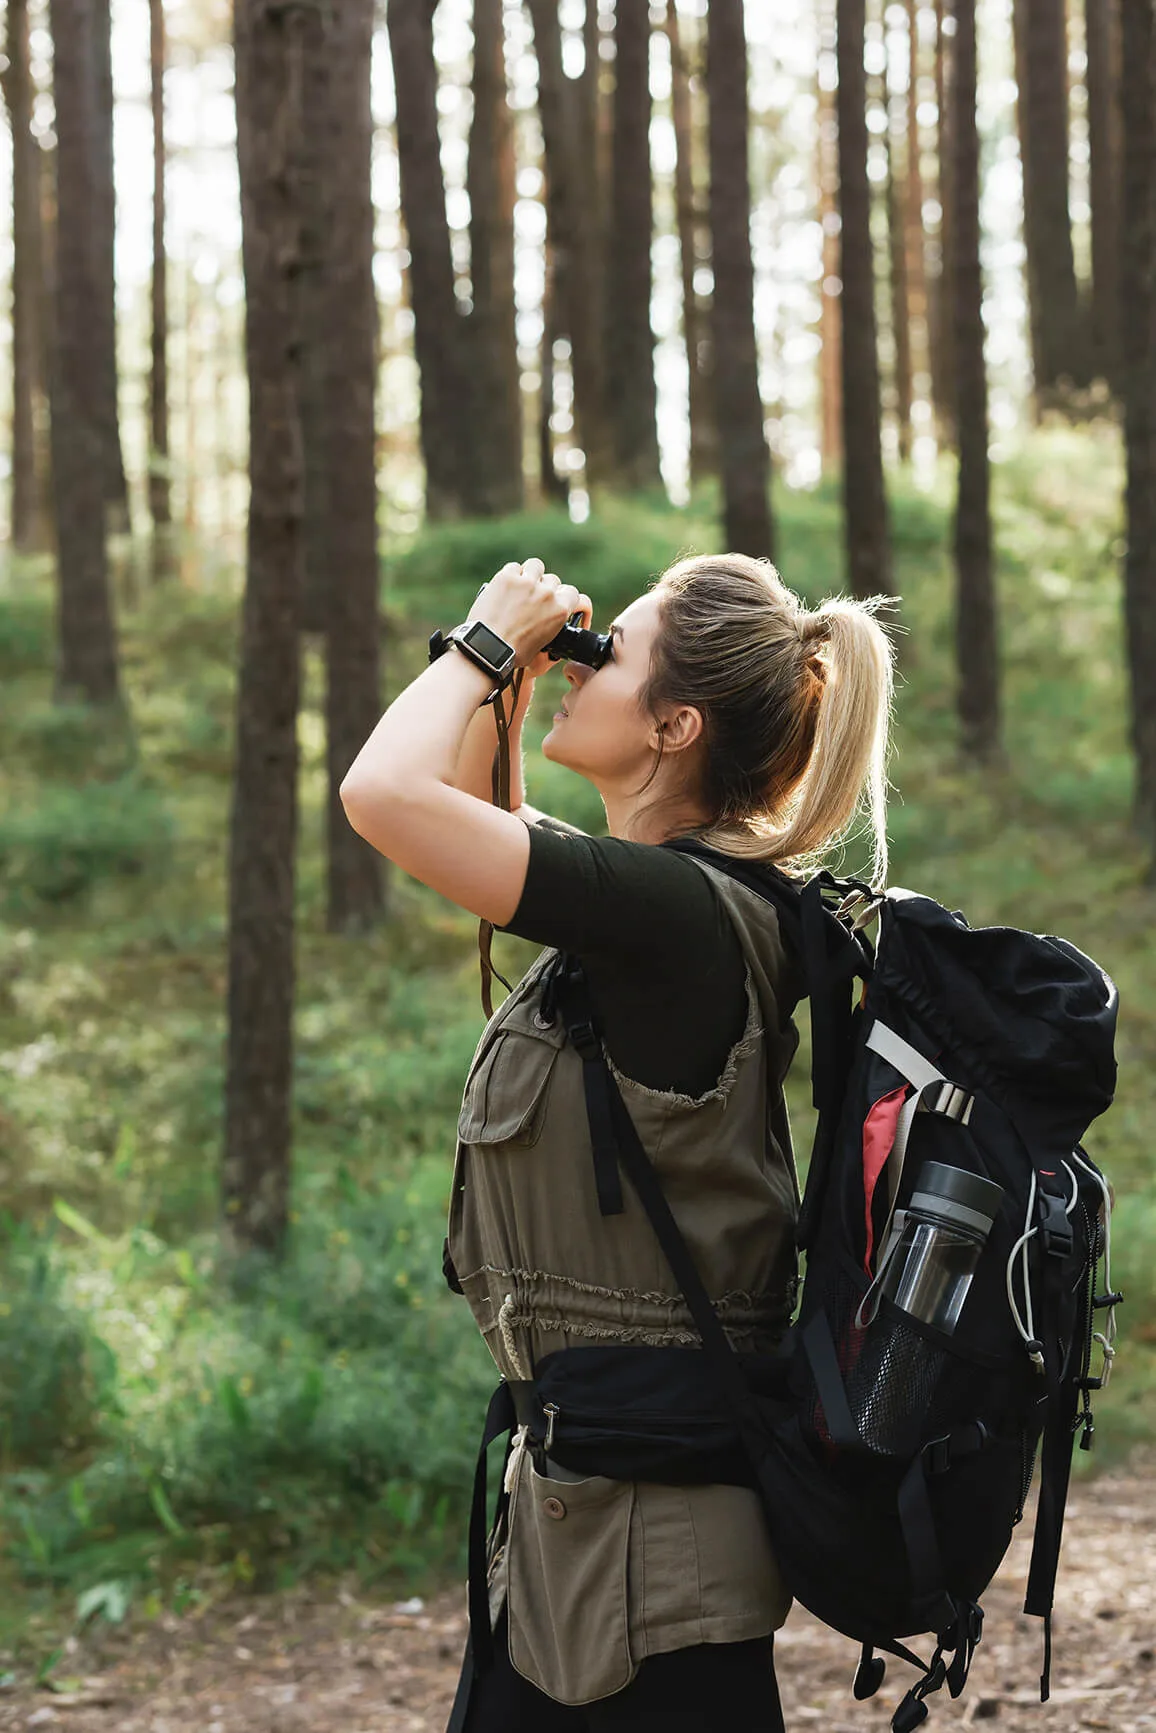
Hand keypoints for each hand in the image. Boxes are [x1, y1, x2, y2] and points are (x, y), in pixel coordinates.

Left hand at [473, 559, 591, 678]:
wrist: (487, 647)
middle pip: (553, 580)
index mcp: (559, 611)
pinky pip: (513, 567)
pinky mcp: (507, 577)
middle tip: (532, 600)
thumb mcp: (542, 646)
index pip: (575, 595)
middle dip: (545, 589)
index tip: (565, 602)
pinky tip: (505, 586)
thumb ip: (550, 628)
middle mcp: (547, 593)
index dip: (569, 598)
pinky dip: (510, 575)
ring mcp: (527, 582)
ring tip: (521, 585)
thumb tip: (548, 625)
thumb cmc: (513, 654)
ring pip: (536, 566)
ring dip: (531, 574)